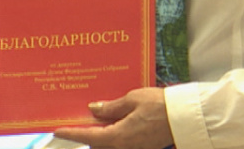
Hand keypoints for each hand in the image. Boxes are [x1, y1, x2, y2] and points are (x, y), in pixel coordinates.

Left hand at [53, 88, 173, 148]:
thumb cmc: (160, 105)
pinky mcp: (143, 146)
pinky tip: (113, 121)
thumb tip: (94, 109)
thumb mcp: (132, 100)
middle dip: (86, 134)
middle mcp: (125, 146)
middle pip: (97, 144)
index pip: (88, 137)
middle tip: (76, 121)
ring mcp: (135, 148)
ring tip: (94, 119)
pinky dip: (113, 134)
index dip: (72, 133)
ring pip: (109, 144)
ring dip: (100, 134)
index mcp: (119, 136)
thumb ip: (111, 107)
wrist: (185, 117)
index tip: (57, 131)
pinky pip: (122, 142)